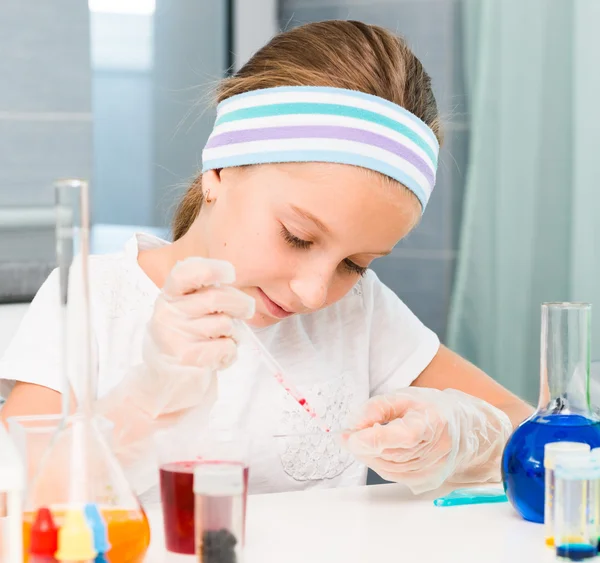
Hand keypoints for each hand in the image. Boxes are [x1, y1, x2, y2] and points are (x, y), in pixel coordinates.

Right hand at [140, 256, 255, 415]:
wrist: (169, 380)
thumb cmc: (189, 338)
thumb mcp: (190, 310)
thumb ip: (209, 295)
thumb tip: (242, 297)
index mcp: (170, 294)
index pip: (185, 273)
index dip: (211, 268)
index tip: (230, 273)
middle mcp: (168, 312)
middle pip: (215, 298)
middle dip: (241, 303)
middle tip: (247, 309)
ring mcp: (175, 335)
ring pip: (225, 324)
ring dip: (235, 334)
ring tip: (223, 340)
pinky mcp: (186, 357)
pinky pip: (226, 347)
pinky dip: (231, 353)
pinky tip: (218, 357)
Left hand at [342, 387, 511, 493]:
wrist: (462, 429)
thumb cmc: (431, 409)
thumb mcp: (403, 396)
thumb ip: (377, 407)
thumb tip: (354, 422)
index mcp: (432, 423)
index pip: (402, 437)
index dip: (374, 438)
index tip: (349, 435)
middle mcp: (435, 450)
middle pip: (391, 454)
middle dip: (362, 446)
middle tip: (344, 435)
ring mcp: (432, 468)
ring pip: (388, 467)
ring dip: (368, 455)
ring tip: (357, 439)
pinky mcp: (425, 479)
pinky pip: (393, 474)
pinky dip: (378, 463)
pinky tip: (374, 450)